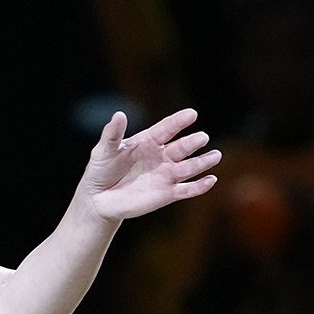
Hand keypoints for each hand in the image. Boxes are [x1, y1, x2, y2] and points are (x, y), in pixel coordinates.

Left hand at [79, 108, 218, 223]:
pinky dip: (199, 186)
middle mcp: (161, 156)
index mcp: (148, 141)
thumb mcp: (104, 150)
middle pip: (181, 147)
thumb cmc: (101, 170)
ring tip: (215, 156)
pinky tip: (211, 180)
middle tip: (202, 137)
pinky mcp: (167, 194)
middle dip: (192, 143)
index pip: (167, 129)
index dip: (179, 122)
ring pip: (189, 167)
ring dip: (202, 162)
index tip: (192, 114)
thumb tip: (119, 114)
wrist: (98, 199)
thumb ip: (113, 134)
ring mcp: (166, 175)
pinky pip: (187, 190)